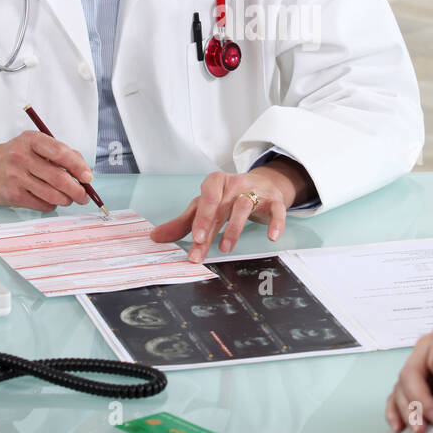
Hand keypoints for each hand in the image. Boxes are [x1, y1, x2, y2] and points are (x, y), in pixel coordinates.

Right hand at [0, 130, 91, 210]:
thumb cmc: (13, 157)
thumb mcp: (33, 145)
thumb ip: (59, 153)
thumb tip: (83, 171)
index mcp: (31, 140)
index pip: (61, 153)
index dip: (78, 166)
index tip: (88, 177)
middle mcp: (22, 156)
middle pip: (59, 177)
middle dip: (77, 190)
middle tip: (83, 196)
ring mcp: (16, 176)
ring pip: (52, 194)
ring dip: (66, 200)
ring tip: (68, 199)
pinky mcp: (12, 194)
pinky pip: (41, 204)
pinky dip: (51, 205)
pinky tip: (50, 201)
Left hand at [150, 162, 305, 261]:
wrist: (262, 184)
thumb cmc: (227, 197)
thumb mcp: (205, 207)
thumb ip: (182, 223)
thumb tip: (155, 237)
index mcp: (216, 184)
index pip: (207, 199)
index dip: (201, 218)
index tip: (196, 238)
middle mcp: (235, 185)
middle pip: (222, 205)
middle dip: (212, 229)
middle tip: (201, 249)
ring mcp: (255, 192)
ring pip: (245, 206)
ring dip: (235, 228)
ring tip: (225, 248)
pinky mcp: (273, 201)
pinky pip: (276, 210)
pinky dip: (275, 222)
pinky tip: (271, 237)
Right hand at [385, 320, 432, 432]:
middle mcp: (425, 347)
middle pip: (410, 373)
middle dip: (420, 400)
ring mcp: (415, 365)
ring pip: (400, 387)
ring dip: (408, 411)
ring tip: (421, 430)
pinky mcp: (411, 384)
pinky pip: (394, 397)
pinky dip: (395, 412)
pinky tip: (399, 428)